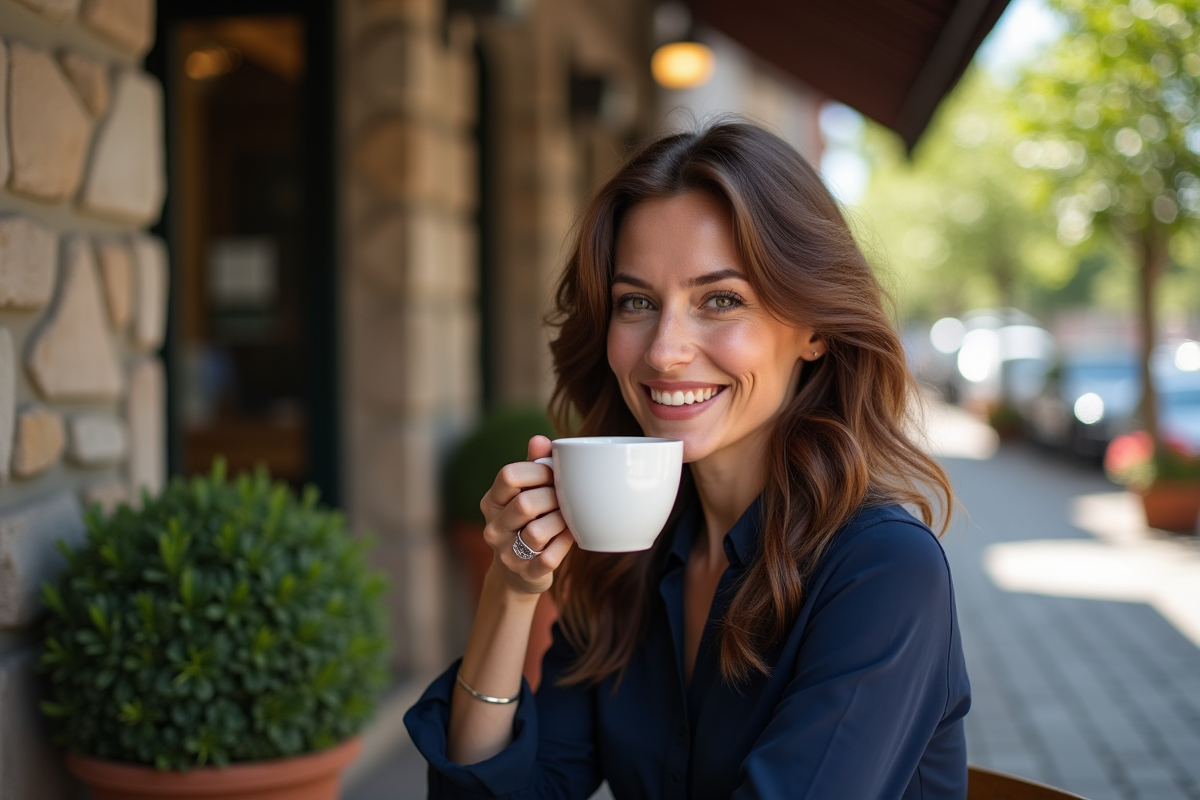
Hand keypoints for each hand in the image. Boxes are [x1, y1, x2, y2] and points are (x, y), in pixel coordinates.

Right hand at [480, 435, 573, 594]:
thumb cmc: (527, 522)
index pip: (508, 476)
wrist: (519, 574)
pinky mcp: (526, 574)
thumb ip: (533, 465)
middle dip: (553, 497)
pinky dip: (564, 544)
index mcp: (492, 501)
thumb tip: (539, 439)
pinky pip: (549, 558)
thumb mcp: (525, 492)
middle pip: (525, 503)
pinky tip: (570, 536)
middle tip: (565, 497)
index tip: (554, 474)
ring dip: (560, 521)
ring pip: (537, 532)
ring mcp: (507, 553)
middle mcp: (493, 528)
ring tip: (568, 517)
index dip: (537, 470)